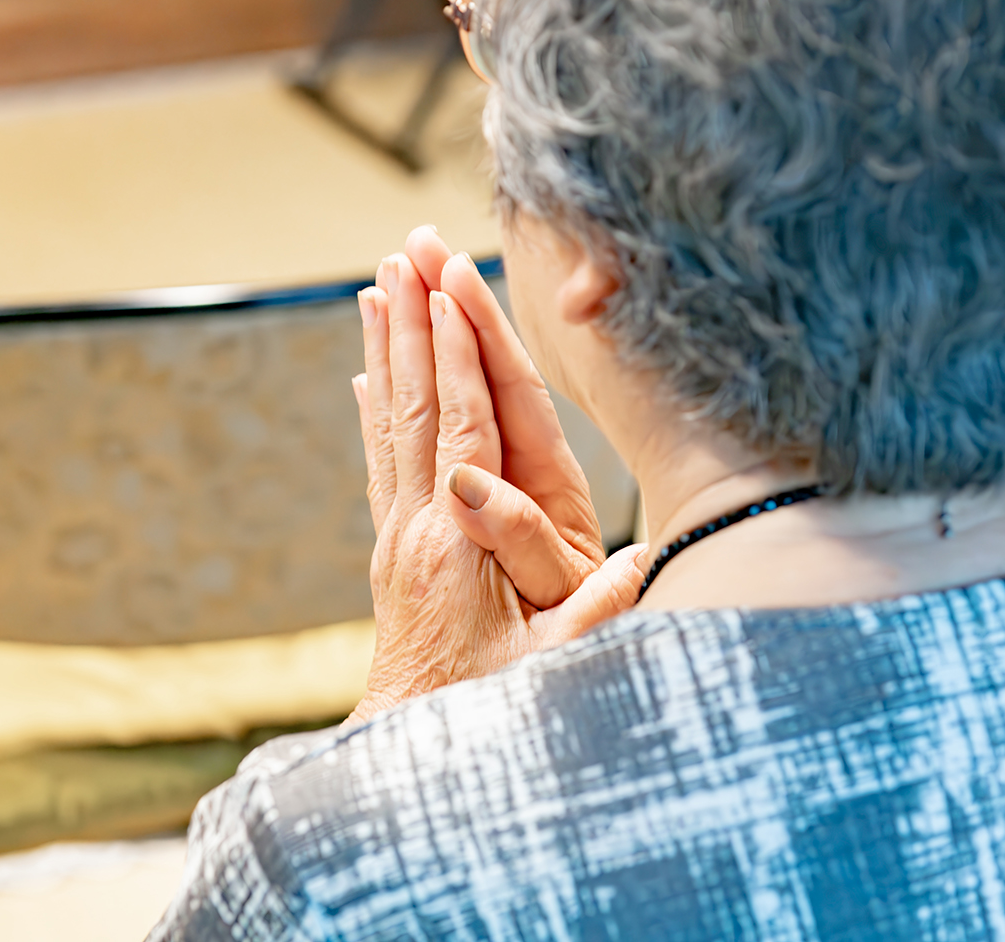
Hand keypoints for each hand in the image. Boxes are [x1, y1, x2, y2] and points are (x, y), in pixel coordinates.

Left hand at [349, 250, 643, 724]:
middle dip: (414, 322)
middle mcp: (420, 529)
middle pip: (416, 406)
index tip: (448, 285)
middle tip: (404, 249)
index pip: (465, 428)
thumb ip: (598, 613)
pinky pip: (380, 461)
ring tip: (377, 282)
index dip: (460, 356)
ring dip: (386, 348)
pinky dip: (373, 409)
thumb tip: (639, 560)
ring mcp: (397, 538)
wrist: (416, 755)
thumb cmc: (497, 716)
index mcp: (463, 545)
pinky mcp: (393, 551)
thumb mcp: (558, 672)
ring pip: (390, 422)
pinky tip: (365, 373)